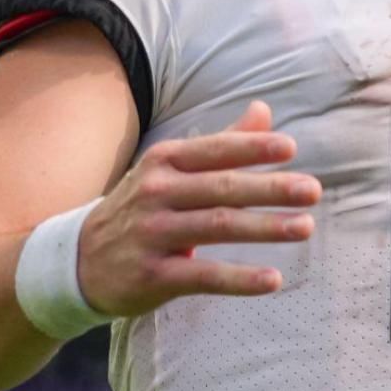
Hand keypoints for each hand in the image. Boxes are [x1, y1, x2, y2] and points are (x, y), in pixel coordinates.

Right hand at [75, 101, 320, 316]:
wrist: (77, 260)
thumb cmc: (142, 208)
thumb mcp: (171, 169)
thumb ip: (223, 143)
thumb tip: (265, 110)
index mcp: (165, 162)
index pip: (215, 151)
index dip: (251, 148)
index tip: (290, 149)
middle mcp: (157, 193)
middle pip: (222, 188)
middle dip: (270, 188)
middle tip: (313, 190)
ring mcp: (153, 234)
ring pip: (217, 227)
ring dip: (265, 228)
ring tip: (306, 228)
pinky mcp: (152, 275)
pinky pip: (203, 276)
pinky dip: (240, 278)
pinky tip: (273, 280)